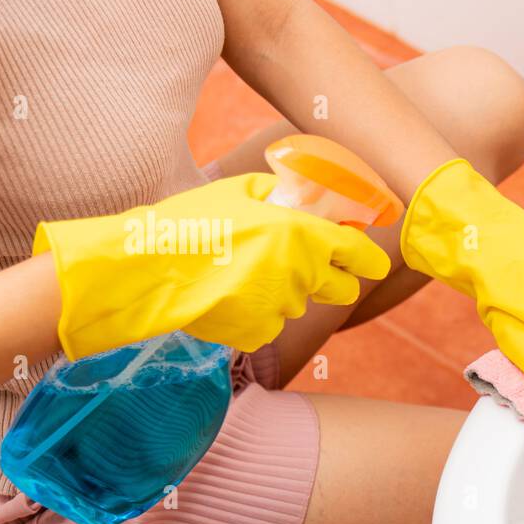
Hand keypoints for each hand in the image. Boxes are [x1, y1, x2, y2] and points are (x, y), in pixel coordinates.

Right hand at [35, 173, 390, 359]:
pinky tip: (227, 295)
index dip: (370, 261)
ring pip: (300, 305)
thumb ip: (282, 195)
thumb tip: (305, 198)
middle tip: (304, 267)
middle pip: (342, 290)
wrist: (150, 265)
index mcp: (306, 235)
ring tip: (242, 273)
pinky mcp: (259, 332)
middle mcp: (302, 274)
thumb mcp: (241, 191)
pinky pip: (270, 324)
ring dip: (285, 292)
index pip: (362, 256)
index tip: (373, 264)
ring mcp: (282, 307)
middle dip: (332, 280)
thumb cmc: (194, 220)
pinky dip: (256, 313)